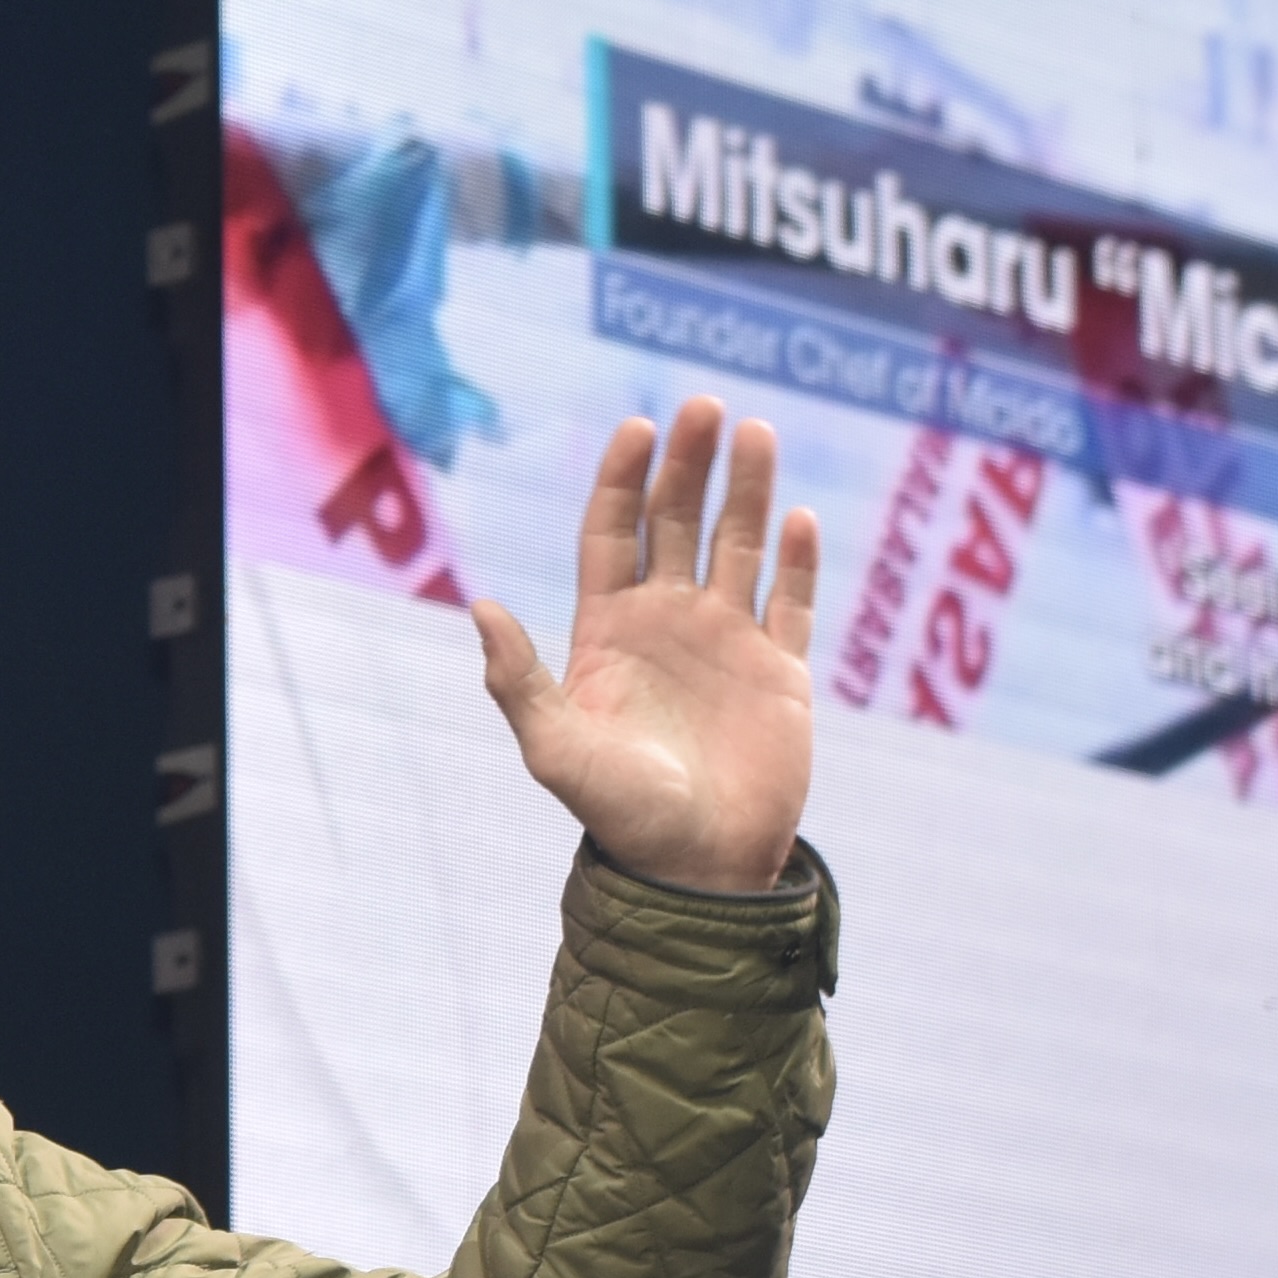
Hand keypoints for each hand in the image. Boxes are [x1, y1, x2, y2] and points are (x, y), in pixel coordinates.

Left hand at [473, 396, 819, 892]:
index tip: (638, 426)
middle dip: (689, 465)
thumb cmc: (619, 816)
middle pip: (677, 523)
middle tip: (704, 406)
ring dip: (746, 489)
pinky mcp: (782, 672)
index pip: (614, 535)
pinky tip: (797, 517)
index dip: (624, 480)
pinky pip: (793, 602)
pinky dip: (798, 561)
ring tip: (752, 431)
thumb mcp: (555, 749)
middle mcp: (667, 626)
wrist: (696, 871)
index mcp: (608, 634)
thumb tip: (479, 607)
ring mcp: (728, 643)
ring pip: (738, 546)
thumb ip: (516, 680)